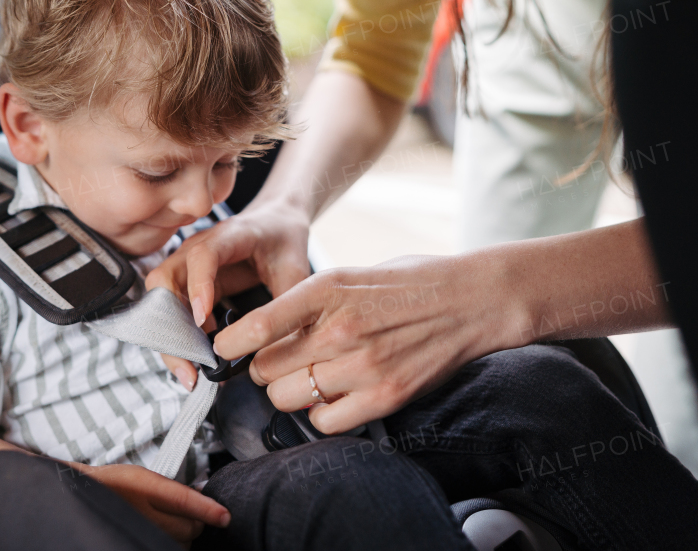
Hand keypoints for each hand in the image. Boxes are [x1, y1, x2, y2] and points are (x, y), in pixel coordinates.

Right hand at [77, 462, 228, 546]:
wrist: (82, 497)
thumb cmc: (114, 484)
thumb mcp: (143, 477)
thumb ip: (171, 490)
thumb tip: (203, 500)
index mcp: (144, 487)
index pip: (182, 500)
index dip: (206, 510)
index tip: (225, 517)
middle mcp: (141, 512)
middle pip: (188, 528)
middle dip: (197, 523)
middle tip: (192, 515)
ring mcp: (139, 531)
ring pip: (181, 544)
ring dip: (185, 537)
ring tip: (173, 525)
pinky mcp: (138, 542)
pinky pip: (167, 548)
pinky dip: (173, 544)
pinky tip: (167, 535)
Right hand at [145, 198, 313, 390]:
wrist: (277, 221)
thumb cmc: (285, 240)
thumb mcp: (297, 269)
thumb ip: (288, 303)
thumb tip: (279, 349)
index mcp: (230, 235)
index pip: (203, 255)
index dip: (198, 285)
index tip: (201, 319)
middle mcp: (198, 247)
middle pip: (166, 279)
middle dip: (171, 324)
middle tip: (191, 364)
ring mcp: (187, 264)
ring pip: (160, 298)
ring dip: (169, 336)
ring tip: (191, 371)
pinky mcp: (187, 283)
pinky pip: (169, 310)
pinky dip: (176, 336)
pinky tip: (193, 361)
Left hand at [211, 255, 510, 434]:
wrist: (472, 299)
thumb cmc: (408, 283)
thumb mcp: (350, 274)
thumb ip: (307, 303)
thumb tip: (261, 333)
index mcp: (326, 289)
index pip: (254, 326)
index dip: (229, 343)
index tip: (225, 348)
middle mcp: (339, 329)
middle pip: (264, 370)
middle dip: (265, 368)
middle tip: (284, 361)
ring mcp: (363, 366)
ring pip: (287, 399)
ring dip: (291, 392)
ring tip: (312, 377)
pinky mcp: (385, 396)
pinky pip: (324, 421)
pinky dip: (322, 413)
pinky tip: (337, 394)